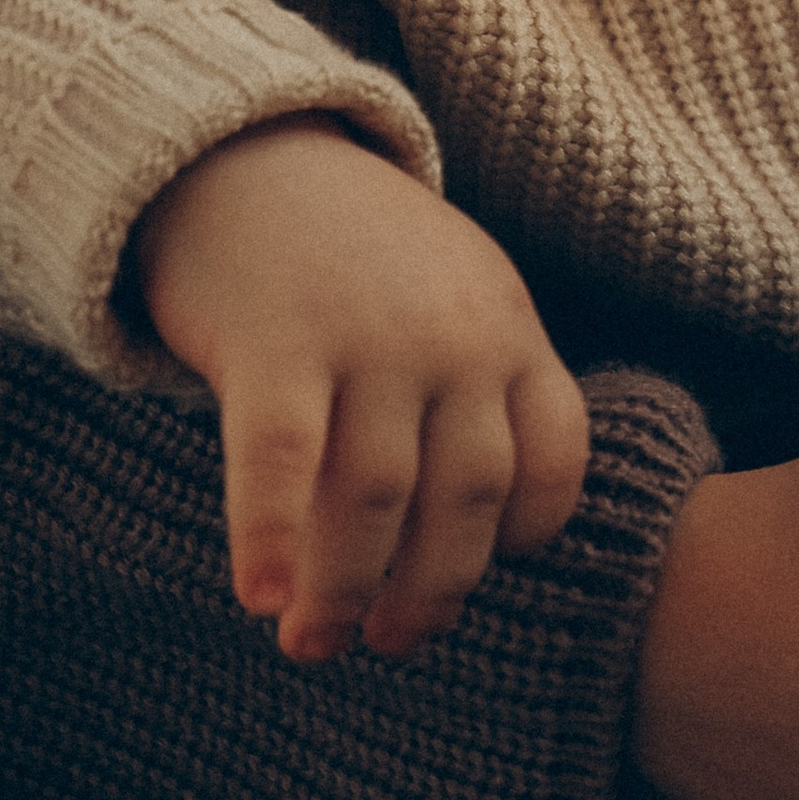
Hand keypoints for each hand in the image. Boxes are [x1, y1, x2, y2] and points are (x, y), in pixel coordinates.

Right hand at [132, 116, 591, 659]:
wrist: (244, 155)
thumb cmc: (355, 258)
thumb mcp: (454, 296)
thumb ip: (481, 389)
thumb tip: (476, 537)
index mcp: (509, 330)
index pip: (555, 458)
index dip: (528, 535)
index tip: (484, 572)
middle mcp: (452, 336)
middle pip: (469, 495)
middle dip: (436, 588)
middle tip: (395, 643)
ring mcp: (366, 336)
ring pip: (376, 495)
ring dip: (348, 588)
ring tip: (316, 644)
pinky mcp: (272, 340)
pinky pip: (282, 460)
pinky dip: (272, 537)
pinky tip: (261, 598)